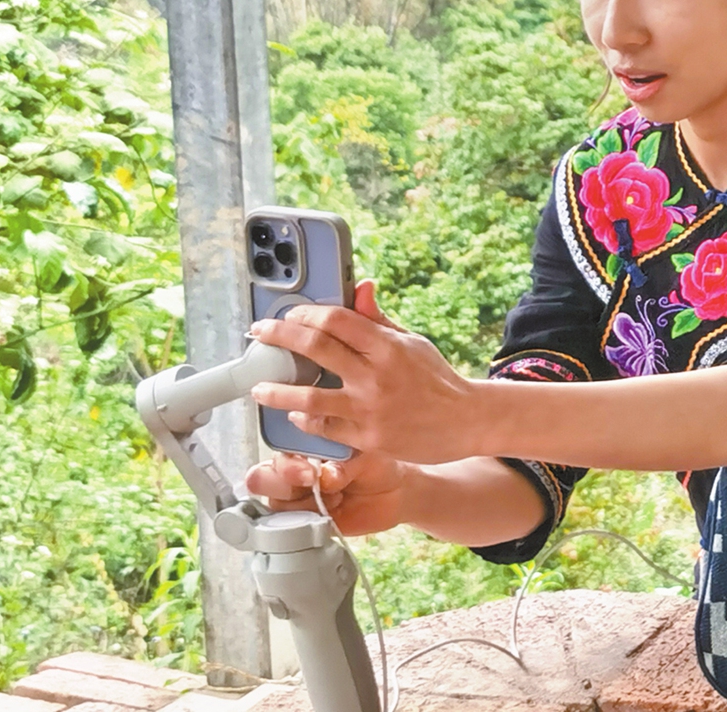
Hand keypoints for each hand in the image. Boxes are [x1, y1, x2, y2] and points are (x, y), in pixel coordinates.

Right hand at [244, 450, 408, 537]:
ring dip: (303, 505)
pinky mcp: (306, 525)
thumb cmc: (378, 466)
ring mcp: (298, 501)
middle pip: (262, 479)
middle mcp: (294, 475)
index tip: (310, 470)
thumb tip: (325, 474)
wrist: (396, 495)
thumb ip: (343, 463)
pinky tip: (332, 515)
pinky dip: (308, 525)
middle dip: (283, 483)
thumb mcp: (365, 457)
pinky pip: (290, 530)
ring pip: (275, 506)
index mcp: (303, 450)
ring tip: (336, 499)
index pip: (277, 454)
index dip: (287, 464)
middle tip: (313, 484)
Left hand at [248, 279, 484, 464]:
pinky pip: (325, 428)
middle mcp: (376, 376)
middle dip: (279, 336)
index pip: (335, 319)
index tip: (289, 315)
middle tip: (260, 334)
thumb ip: (379, 319)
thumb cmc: (437, 379)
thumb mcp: (412, 341)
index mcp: (388, 346)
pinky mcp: (368, 439)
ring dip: (277, 392)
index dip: (305, 313)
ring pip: (310, 397)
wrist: (466, 421)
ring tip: (260, 389)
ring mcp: (370, 410)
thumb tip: (360, 287)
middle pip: (315, 348)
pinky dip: (305, 420)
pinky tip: (296, 414)